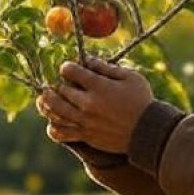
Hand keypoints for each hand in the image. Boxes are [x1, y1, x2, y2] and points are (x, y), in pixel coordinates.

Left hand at [35, 56, 154, 152]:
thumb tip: (86, 59)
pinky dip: (52, 127)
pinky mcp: (85, 136)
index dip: (66, 67)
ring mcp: (84, 121)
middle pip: (59, 90)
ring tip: (45, 98)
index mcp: (98, 86)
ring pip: (54, 111)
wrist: (148, 132)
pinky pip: (60, 133)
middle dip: (55, 84)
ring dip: (46, 103)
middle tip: (56, 83)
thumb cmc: (142, 101)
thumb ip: (106, 67)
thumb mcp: (130, 77)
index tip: (68, 68)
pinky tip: (53, 121)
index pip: (70, 71)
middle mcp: (87, 104)